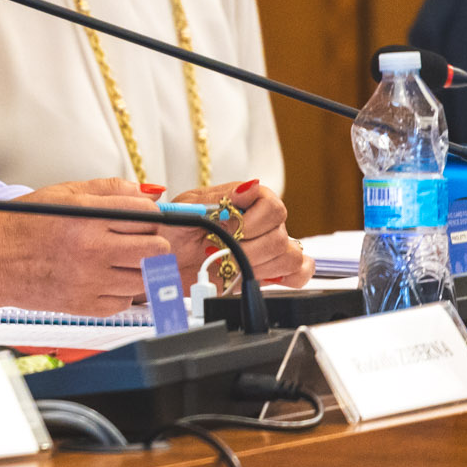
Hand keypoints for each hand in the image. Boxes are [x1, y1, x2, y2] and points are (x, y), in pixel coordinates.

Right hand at [0, 178, 176, 316]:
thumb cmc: (20, 225)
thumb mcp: (63, 194)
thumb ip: (108, 190)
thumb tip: (147, 193)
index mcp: (85, 217)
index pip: (147, 214)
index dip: (148, 214)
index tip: (140, 218)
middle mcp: (90, 249)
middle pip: (156, 248)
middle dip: (151, 240)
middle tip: (135, 239)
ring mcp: (89, 281)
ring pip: (146, 277)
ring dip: (138, 267)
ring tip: (118, 259)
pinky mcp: (84, 306)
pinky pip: (125, 301)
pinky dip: (120, 290)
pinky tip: (101, 277)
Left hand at [168, 179, 311, 288]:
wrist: (167, 258)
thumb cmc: (176, 230)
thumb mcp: (188, 208)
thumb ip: (218, 198)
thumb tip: (248, 187)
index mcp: (246, 201)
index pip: (274, 207)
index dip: (254, 223)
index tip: (230, 229)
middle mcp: (262, 223)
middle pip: (280, 238)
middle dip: (247, 251)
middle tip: (220, 253)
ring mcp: (268, 248)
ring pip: (290, 258)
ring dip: (258, 267)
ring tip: (231, 266)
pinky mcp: (270, 272)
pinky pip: (300, 274)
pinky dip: (285, 278)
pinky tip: (257, 275)